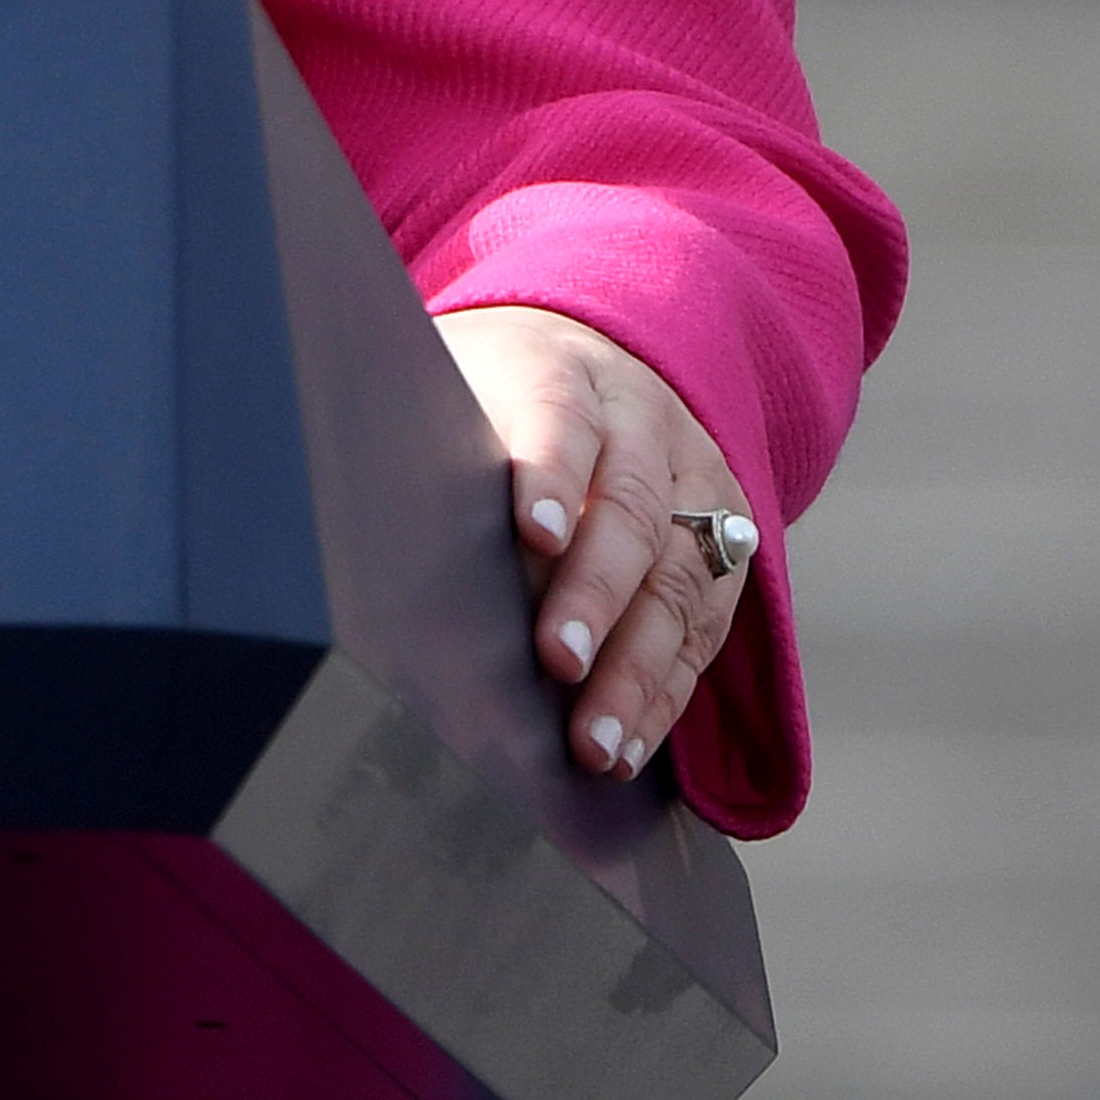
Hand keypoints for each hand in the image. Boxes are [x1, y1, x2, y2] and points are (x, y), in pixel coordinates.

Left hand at [433, 303, 751, 785]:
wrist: (595, 355)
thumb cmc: (493, 391)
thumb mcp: (451, 380)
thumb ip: (424, 436)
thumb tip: (372, 530)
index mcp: (563, 372)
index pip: (559, 418)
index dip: (549, 474)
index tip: (532, 532)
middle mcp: (643, 423)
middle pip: (630, 508)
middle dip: (596, 593)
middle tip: (560, 662)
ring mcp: (695, 482)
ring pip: (681, 579)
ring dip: (639, 671)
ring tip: (597, 742)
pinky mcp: (727, 542)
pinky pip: (704, 627)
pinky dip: (666, 693)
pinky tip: (629, 744)